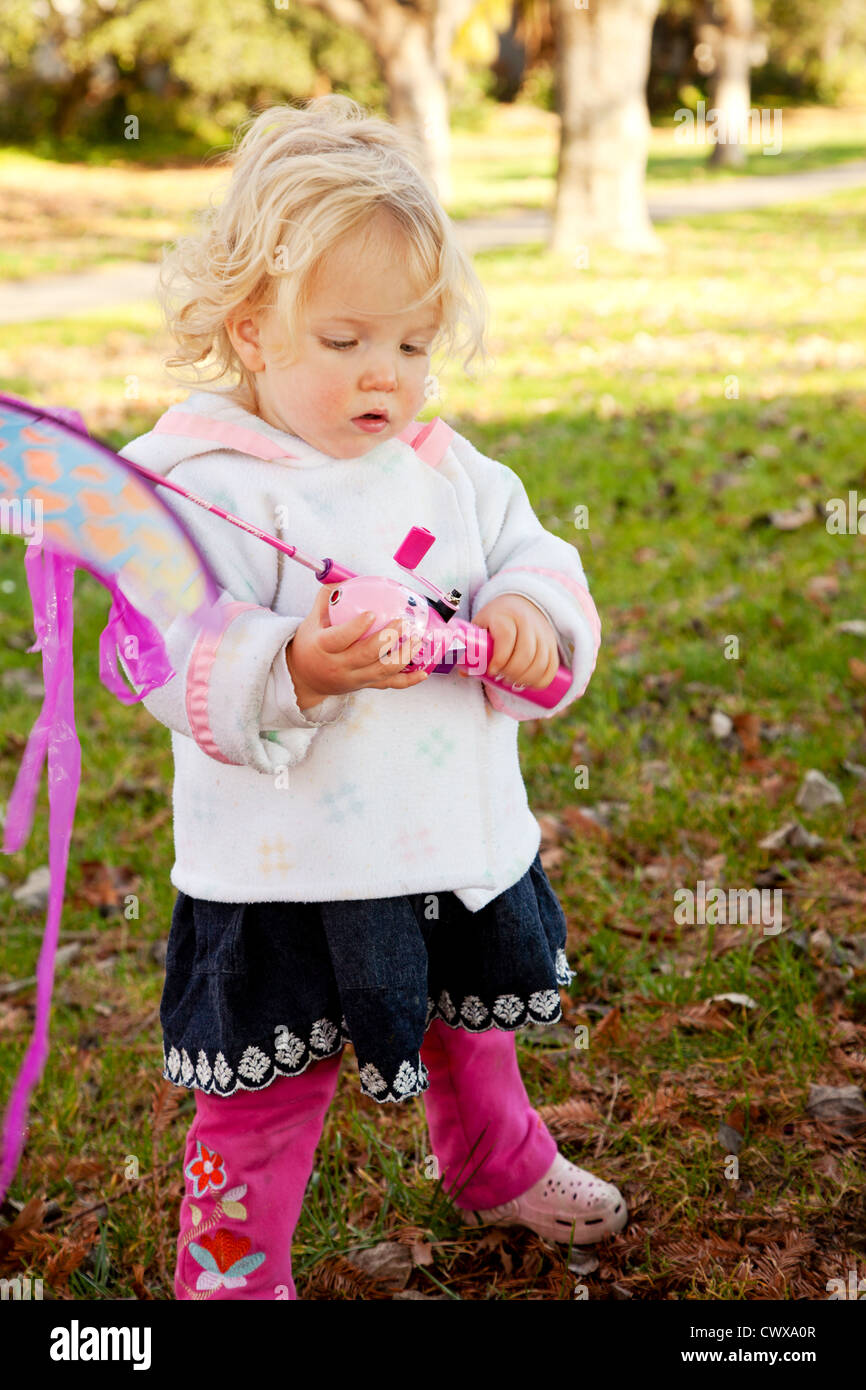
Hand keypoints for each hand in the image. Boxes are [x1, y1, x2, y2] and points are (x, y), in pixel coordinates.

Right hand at [286, 585, 429, 706]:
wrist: (306, 678)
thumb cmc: (311, 645)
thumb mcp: (312, 620)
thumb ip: (328, 599)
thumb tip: (345, 578)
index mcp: (323, 647)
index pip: (340, 638)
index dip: (356, 627)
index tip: (371, 614)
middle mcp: (339, 665)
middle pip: (366, 655)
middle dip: (387, 638)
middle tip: (402, 623)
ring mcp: (355, 678)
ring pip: (383, 670)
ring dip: (403, 655)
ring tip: (416, 639)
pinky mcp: (366, 685)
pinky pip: (390, 685)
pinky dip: (408, 680)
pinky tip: (422, 672)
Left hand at [458, 594, 558, 690]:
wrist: (519, 603)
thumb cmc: (496, 619)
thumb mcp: (481, 625)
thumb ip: (472, 647)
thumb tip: (464, 673)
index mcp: (505, 616)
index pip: (506, 639)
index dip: (500, 659)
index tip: (492, 672)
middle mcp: (527, 622)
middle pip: (525, 653)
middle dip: (513, 673)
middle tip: (502, 679)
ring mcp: (542, 632)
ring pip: (540, 661)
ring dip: (527, 678)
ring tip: (514, 683)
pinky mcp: (551, 642)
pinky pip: (552, 664)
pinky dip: (543, 679)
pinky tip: (531, 685)